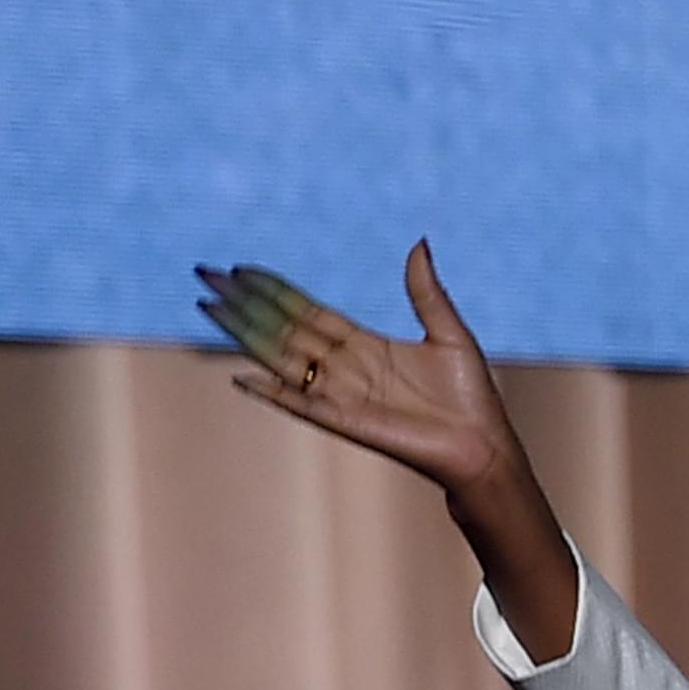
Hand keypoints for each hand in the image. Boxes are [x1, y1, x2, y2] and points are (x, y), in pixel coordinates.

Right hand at [195, 240, 577, 657]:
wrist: (483, 446)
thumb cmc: (472, 397)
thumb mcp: (449, 333)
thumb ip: (426, 291)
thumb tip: (419, 244)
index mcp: (365, 343)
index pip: (307, 309)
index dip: (274, 289)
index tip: (240, 268)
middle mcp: (345, 366)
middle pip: (282, 327)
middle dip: (244, 302)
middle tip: (205, 275)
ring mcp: (342, 394)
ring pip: (282, 357)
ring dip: (245, 334)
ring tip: (209, 309)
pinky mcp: (348, 422)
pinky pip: (301, 405)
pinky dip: (272, 392)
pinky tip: (241, 377)